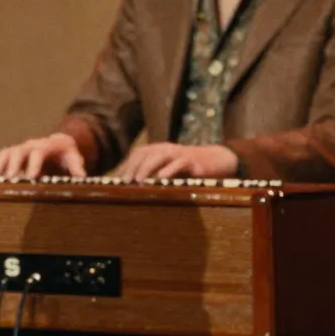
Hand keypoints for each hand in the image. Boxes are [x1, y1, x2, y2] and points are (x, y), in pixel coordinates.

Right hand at [0, 133, 85, 178]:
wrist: (57, 143)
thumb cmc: (66, 154)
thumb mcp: (74, 158)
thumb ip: (77, 167)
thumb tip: (83, 177)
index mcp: (44, 146)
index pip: (37, 153)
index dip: (33, 164)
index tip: (30, 177)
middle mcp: (28, 145)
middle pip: (17, 153)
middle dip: (10, 166)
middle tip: (5, 179)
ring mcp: (18, 149)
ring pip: (4, 154)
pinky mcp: (11, 153)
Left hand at [114, 143, 238, 180]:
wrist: (217, 160)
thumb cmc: (189, 167)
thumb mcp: (169, 168)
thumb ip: (154, 173)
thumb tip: (134, 186)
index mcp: (159, 149)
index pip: (138, 153)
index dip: (127, 164)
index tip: (118, 179)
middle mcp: (167, 149)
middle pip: (145, 153)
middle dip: (133, 167)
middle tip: (125, 181)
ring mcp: (179, 154)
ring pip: (159, 156)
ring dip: (147, 167)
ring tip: (138, 180)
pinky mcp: (192, 161)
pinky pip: (179, 163)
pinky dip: (169, 170)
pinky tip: (161, 178)